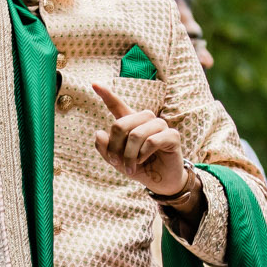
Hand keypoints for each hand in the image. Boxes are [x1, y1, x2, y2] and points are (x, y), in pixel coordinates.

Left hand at [92, 83, 189, 198]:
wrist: (162, 182)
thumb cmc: (141, 168)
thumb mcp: (118, 162)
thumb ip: (106, 149)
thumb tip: (99, 133)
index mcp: (131, 123)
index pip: (117, 106)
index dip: (106, 94)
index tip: (93, 84)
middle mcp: (145, 120)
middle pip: (121, 124)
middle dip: (115, 147)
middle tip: (115, 162)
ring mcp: (160, 126)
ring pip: (136, 134)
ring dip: (129, 155)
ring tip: (130, 167)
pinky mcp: (172, 136)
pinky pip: (152, 141)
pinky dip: (143, 154)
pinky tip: (143, 161)